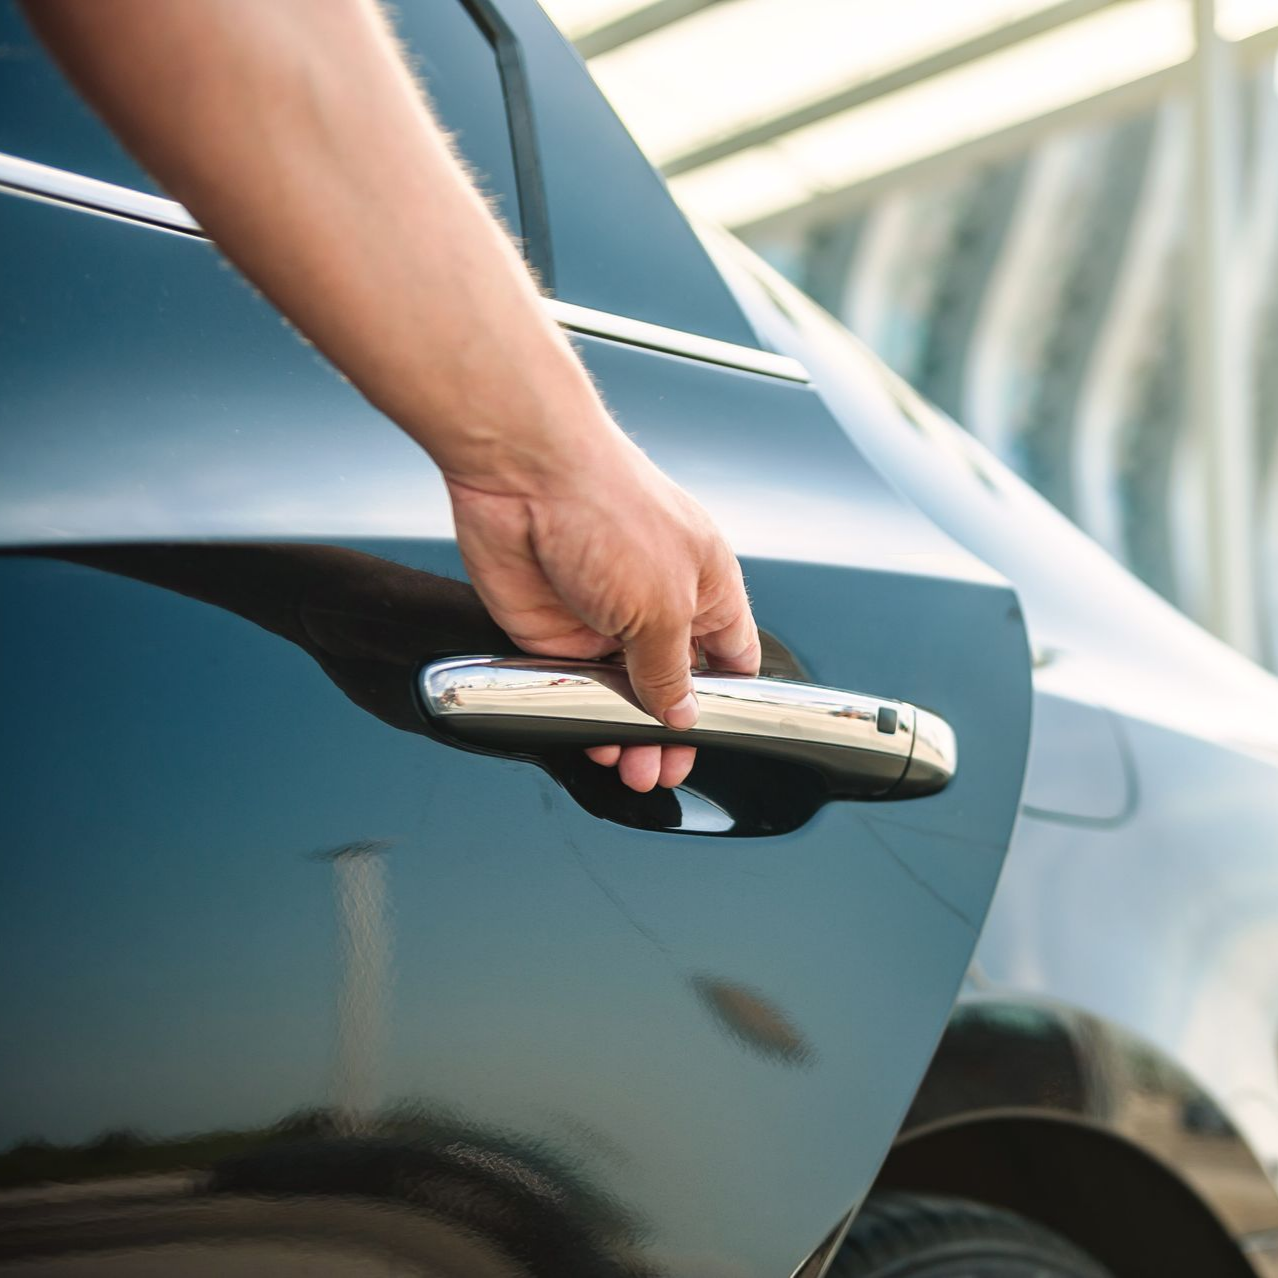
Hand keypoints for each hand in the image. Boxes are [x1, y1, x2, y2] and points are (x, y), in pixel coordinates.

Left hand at [447, 431, 759, 792]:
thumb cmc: (610, 509)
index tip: (712, 741)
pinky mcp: (552, 629)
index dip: (723, 703)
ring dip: (623, 733)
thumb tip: (682, 715)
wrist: (521, 474)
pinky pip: (569, 685)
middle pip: (672, 687)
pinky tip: (584, 738)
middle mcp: (656, 603)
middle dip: (668, 733)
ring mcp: (603, 618)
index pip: (730, 659)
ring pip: (619, 694)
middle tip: (658, 770)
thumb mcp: (664, 604)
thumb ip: (672, 670)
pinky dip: (576, 715)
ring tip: (626, 767)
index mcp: (705, 587)